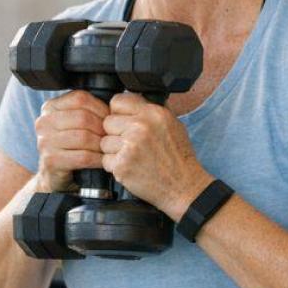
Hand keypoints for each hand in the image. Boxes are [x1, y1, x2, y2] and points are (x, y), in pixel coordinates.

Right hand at [34, 90, 108, 192]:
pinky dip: (97, 159)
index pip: (79, 98)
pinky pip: (83, 157)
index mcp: (50, 108)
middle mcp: (44, 122)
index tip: (110, 118)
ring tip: (108, 149)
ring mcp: (45, 142)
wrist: (55, 177)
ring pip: (84, 137)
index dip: (100, 107)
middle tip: (112, 136)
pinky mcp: (51, 161)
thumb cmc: (70, 147)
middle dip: (103, 128)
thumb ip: (86, 110)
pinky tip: (102, 161)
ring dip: (101, 145)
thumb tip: (113, 105)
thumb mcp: (73, 124)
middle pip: (83, 117)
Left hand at [101, 92, 213, 220]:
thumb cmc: (179, 157)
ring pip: (104, 142)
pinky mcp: (122, 165)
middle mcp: (141, 126)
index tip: (122, 122)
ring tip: (132, 157)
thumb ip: (149, 111)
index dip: (118, 113)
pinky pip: (106, 161)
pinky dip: (115, 167)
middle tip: (129, 144)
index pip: (117, 101)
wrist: (184, 186)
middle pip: (107, 122)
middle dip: (115, 133)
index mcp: (153, 113)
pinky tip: (131, 168)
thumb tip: (131, 102)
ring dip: (114, 151)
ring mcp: (130, 146)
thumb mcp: (172, 124)